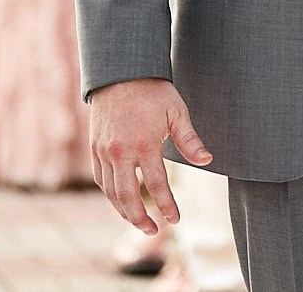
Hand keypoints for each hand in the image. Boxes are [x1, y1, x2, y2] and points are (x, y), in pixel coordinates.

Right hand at [89, 78, 212, 235]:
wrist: (120, 71)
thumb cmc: (154, 91)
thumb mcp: (177, 112)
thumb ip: (189, 140)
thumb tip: (207, 161)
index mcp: (145, 144)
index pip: (157, 185)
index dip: (167, 206)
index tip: (175, 220)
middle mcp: (121, 151)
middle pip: (128, 196)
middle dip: (140, 218)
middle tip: (154, 231)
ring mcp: (105, 151)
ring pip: (111, 192)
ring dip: (124, 211)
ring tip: (139, 222)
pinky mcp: (95, 148)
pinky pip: (101, 179)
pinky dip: (111, 195)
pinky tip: (121, 202)